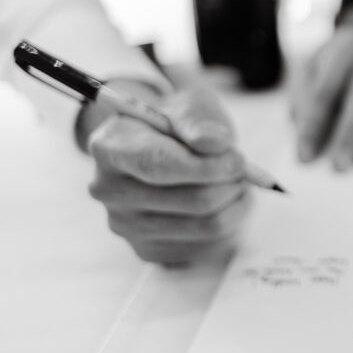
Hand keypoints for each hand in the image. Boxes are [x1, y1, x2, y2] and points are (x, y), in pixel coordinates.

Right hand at [82, 84, 250, 263]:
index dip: (207, 166)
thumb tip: (215, 144)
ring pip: (206, 226)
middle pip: (190, 200)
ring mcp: (125, 225)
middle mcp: (107, 190)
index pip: (158, 165)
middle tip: (244, 168)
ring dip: (236, 203)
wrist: (163, 145)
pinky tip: (225, 202)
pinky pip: (207, 247)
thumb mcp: (189, 102)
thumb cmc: (178, 121)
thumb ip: (199, 119)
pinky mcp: (147, 250)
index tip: (238, 159)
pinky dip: (230, 224)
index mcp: (109, 146)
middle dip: (230, 183)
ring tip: (238, 182)